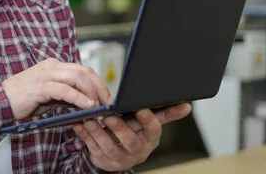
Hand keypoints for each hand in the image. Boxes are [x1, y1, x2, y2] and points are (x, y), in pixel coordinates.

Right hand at [1, 58, 111, 120]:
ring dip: (92, 92)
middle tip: (108, 103)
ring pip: (77, 77)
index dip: (98, 83)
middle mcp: (52, 66)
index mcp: (54, 65)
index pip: (83, 69)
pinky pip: (65, 90)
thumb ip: (66, 94)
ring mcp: (46, 74)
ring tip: (100, 106)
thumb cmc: (24, 100)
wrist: (1, 102)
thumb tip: (88, 102)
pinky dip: (79, 98)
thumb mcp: (49, 95)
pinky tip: (88, 106)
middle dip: (100, 87)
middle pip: (84, 71)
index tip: (107, 98)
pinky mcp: (41, 86)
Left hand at [73, 103, 191, 170]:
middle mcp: (138, 151)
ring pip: (108, 146)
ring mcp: (120, 158)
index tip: (141, 108)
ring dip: (97, 132)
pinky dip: (84, 135)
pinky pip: (92, 147)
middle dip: (119, 128)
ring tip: (88, 118)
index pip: (153, 129)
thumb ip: (164, 113)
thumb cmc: (134, 132)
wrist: (118, 154)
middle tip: (109, 115)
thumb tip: (187, 105)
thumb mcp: (148, 123)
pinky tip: (77, 123)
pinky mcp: (103, 160)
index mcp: (150, 139)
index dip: (148, 120)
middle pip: (130, 140)